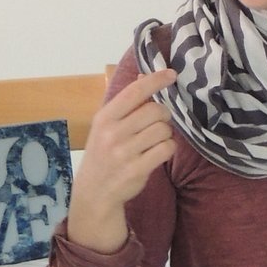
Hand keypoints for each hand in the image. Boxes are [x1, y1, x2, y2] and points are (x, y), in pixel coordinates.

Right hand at [69, 70, 178, 240]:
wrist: (95, 192)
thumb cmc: (103, 153)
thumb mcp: (107, 126)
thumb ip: (126, 103)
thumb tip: (145, 76)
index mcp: (105, 118)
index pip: (134, 92)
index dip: (155, 80)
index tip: (171, 74)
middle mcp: (113, 133)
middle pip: (155, 111)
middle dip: (163, 115)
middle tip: (157, 123)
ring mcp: (124, 152)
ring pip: (163, 130)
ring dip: (165, 134)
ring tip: (153, 142)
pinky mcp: (137, 169)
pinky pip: (166, 149)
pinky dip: (167, 149)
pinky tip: (157, 153)